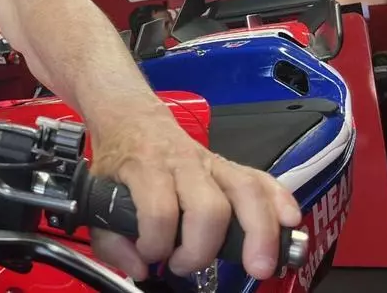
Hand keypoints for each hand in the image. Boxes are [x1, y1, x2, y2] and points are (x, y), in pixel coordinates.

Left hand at [88, 116, 302, 280]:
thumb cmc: (119, 161)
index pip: (159, 210)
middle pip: (208, 208)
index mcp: (146, 168)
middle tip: (185, 266)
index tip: (151, 255)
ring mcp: (211, 163)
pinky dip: (281, 201)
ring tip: (258, 265)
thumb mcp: (97, 194)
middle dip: (202, 249)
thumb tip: (138, 267)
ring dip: (259, 233)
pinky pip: (263, 180)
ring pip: (246, 193)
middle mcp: (183, 164)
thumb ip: (109, 239)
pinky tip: (289, 223)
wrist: (131, 119)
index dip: (156, 243)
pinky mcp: (230, 166)